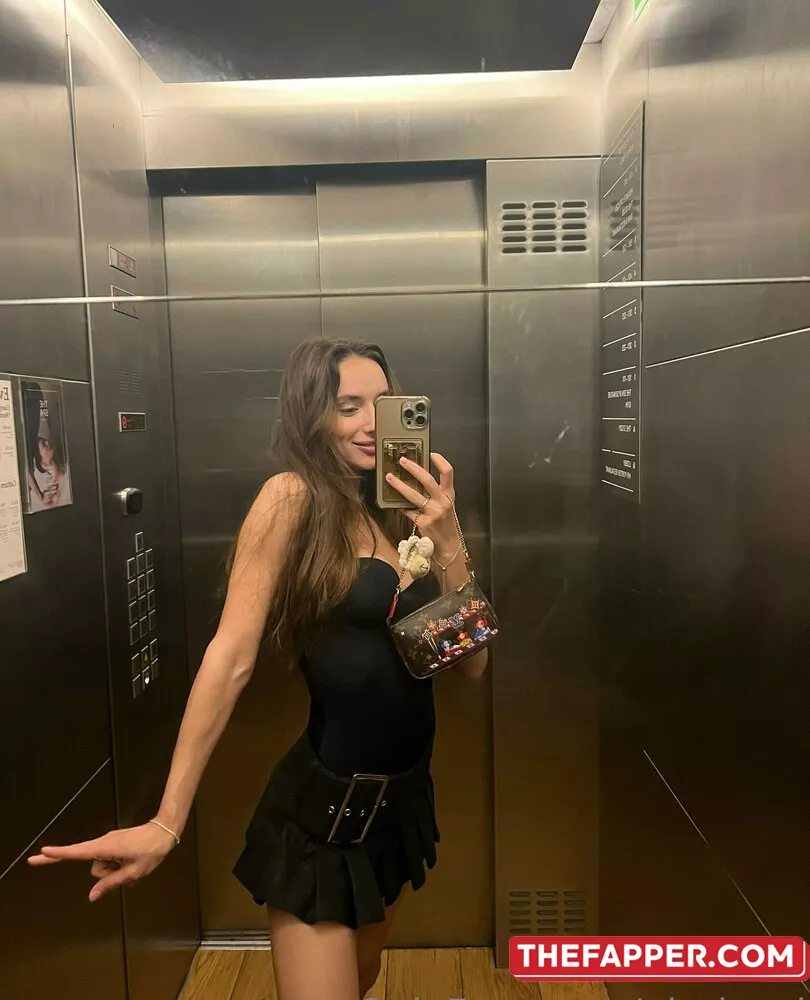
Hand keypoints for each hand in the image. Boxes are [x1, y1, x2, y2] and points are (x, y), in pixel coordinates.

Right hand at [27, 822, 176, 901]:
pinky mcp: (114, 845)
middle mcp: (103, 844)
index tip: (40, 852)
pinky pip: (110, 861)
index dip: (58, 853)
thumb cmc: (151, 851)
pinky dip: (118, 867)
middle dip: (106, 875)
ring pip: (103, 866)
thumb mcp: (133, 872)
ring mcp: (108, 844)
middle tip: (128, 869)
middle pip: (94, 867)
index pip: (77, 852)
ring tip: (134, 864)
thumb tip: (91, 896)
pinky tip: (132, 865)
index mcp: (105, 848)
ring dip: (115, 870)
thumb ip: (111, 883)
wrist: (165, 831)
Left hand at [385, 452, 459, 557]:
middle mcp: (443, 502)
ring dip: (399, 485)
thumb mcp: (446, 505)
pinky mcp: (423, 523)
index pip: (448, 472)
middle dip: (413, 468)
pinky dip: (399, 505)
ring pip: (413, 495)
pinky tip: (392, 502)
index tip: (429, 452)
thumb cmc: (445, 523)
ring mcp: (433, 512)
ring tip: (389, 478)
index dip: (439, 460)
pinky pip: (407, 510)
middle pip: (428, 480)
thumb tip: (417, 478)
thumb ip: (436, 493)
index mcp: (449, 495)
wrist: (449, 546)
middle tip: (402, 461)